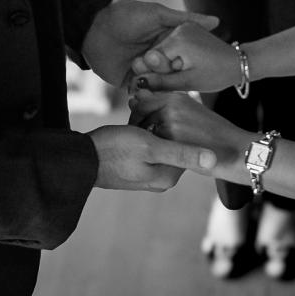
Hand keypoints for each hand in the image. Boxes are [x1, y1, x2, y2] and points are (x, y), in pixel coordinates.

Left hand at [81, 0, 218, 90]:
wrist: (92, 28)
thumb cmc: (125, 16)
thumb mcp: (158, 14)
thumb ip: (186, 19)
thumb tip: (217, 21)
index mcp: (167, 42)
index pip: (183, 58)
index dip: (185, 63)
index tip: (184, 65)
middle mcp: (158, 58)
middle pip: (172, 74)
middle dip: (169, 76)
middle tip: (158, 70)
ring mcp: (144, 71)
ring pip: (158, 85)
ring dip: (156, 85)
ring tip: (150, 81)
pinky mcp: (129, 81)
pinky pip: (142, 91)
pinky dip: (144, 93)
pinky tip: (143, 92)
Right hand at [87, 124, 216, 190]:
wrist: (80, 160)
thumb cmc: (113, 150)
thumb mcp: (150, 146)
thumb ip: (182, 152)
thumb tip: (214, 160)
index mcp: (168, 176)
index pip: (183, 141)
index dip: (169, 122)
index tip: (151, 117)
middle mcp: (160, 179)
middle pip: (171, 141)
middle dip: (158, 124)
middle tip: (139, 117)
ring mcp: (147, 174)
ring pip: (157, 141)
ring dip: (147, 127)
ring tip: (131, 122)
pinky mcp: (134, 168)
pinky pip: (145, 146)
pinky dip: (138, 133)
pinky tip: (126, 128)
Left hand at [128, 92, 246, 182]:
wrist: (235, 151)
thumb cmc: (214, 134)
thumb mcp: (193, 111)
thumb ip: (170, 107)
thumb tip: (140, 100)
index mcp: (176, 97)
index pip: (142, 100)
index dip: (138, 112)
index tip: (141, 123)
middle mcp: (171, 105)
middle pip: (138, 113)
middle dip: (137, 125)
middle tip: (144, 138)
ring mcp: (170, 122)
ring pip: (142, 129)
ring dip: (142, 138)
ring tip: (152, 147)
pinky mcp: (171, 140)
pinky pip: (150, 144)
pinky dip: (151, 150)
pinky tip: (160, 156)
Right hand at [130, 21, 240, 92]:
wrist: (237, 63)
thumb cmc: (216, 75)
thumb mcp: (188, 82)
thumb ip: (161, 82)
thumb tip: (138, 83)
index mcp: (178, 39)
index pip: (152, 60)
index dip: (160, 73)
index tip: (178, 77)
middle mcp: (179, 28)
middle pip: (156, 52)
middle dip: (164, 67)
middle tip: (184, 74)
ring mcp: (184, 26)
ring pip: (162, 49)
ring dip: (169, 62)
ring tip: (187, 69)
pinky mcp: (187, 28)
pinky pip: (171, 44)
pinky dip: (174, 55)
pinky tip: (187, 63)